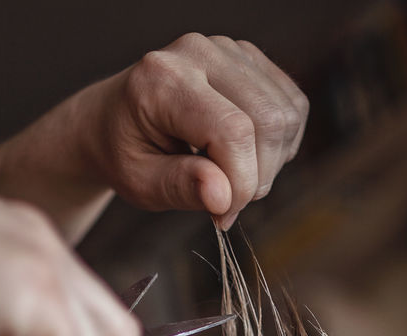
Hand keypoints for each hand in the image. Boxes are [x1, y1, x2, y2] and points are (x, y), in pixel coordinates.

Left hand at [88, 35, 308, 229]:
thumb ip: (180, 188)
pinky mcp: (248, 58)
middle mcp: (199, 53)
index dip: (242, 184)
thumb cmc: (125, 153)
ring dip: (271, 163)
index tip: (222, 215)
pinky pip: (292, 106)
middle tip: (227, 202)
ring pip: (286, 115)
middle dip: (258, 177)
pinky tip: (248, 155)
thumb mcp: (140, 183)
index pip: (233, 131)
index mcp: (163, 80)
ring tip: (232, 177)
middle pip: (268, 121)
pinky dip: (280, 143)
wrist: (113, 120)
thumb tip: (223, 198)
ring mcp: (227, 49)